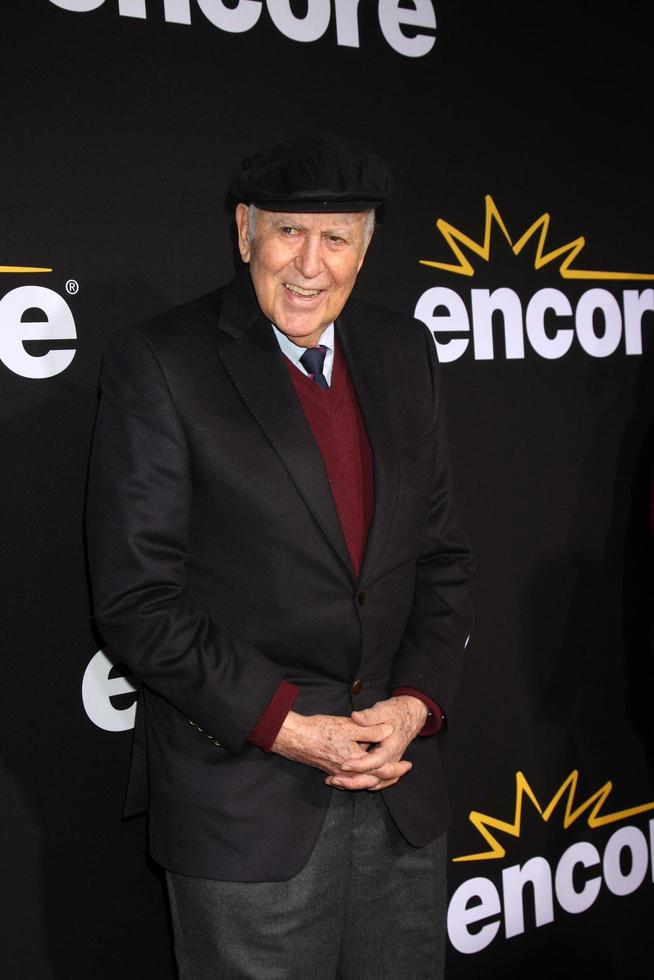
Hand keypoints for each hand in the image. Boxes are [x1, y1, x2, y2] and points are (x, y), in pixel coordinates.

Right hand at [271, 710, 393, 777]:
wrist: (296, 737)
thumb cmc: (321, 730)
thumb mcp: (349, 726)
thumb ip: (371, 730)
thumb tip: (390, 729)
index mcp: (356, 761)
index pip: (382, 770)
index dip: (396, 768)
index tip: (408, 765)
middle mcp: (348, 772)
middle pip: (374, 780)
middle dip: (390, 777)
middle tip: (402, 771)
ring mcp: (338, 773)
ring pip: (362, 782)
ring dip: (376, 779)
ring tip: (387, 775)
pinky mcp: (330, 771)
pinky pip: (350, 781)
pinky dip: (360, 780)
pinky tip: (362, 776)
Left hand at [325, 695, 427, 791]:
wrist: (410, 715)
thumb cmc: (395, 712)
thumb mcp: (383, 710)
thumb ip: (369, 716)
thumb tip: (355, 717)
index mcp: (392, 747)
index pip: (377, 761)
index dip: (360, 764)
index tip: (344, 764)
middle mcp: (392, 759)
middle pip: (375, 778)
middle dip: (355, 781)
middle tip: (335, 779)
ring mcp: (389, 764)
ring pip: (375, 782)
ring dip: (356, 785)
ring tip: (335, 782)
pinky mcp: (384, 765)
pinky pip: (375, 780)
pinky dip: (361, 783)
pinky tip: (344, 781)